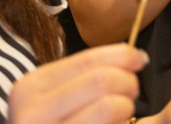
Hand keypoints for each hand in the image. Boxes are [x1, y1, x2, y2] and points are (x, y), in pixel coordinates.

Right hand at [9, 45, 145, 123]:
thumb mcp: (51, 100)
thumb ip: (84, 77)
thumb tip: (132, 56)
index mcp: (30, 89)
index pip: (87, 60)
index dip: (122, 56)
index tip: (140, 60)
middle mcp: (32, 114)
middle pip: (102, 80)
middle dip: (128, 83)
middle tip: (131, 94)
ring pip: (109, 107)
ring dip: (126, 109)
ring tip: (122, 114)